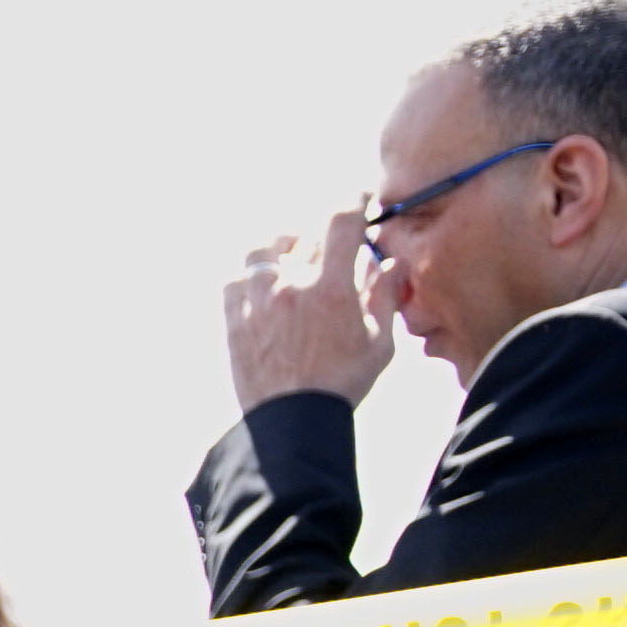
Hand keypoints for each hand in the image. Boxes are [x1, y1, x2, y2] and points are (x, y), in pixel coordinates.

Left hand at [224, 215, 393, 411]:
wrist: (292, 425)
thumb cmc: (342, 385)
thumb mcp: (380, 342)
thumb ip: (386, 295)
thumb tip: (391, 262)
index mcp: (331, 288)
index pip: (341, 220)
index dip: (353, 201)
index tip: (360, 202)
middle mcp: (291, 287)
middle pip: (306, 235)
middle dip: (323, 236)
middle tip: (332, 249)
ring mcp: (257, 303)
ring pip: (263, 251)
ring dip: (281, 248)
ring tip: (293, 258)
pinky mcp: (234, 322)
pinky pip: (234, 281)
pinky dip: (249, 276)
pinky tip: (263, 286)